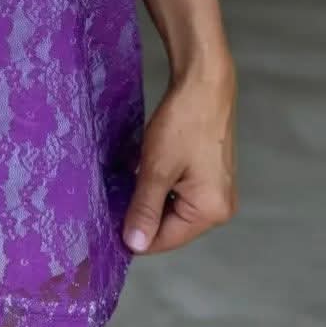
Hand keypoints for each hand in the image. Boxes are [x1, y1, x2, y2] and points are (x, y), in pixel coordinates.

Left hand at [122, 56, 237, 255]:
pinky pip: (179, 190)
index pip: (165, 239)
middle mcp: (220, 207)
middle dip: (142, 211)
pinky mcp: (210, 174)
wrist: (204, 81)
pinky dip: (160, 183)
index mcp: (211, 211)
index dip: (135, 233)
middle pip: (171, 224)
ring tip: (126, 178)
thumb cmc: (184, 121)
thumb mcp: (158, 168)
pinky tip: (142, 168)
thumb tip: (134, 245)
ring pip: (173, 206)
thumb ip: (145, 208)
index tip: (106, 222)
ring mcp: (217, 190)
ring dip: (149, 195)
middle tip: (113, 195)